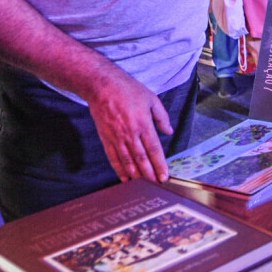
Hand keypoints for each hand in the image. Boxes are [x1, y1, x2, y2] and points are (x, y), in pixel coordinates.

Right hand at [84, 68, 172, 182]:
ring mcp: (117, 137)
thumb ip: (162, 117)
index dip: (160, 165)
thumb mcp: (152, 99)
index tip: (165, 176)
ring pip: (127, 161)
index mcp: (143, 124)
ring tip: (143, 185)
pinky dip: (119, 169)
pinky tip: (125, 178)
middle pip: (141, 159)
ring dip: (136, 175)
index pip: (154, 149)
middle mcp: (130, 134)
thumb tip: (169, 132)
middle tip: (156, 185)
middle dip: (150, 174)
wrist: (102, 86)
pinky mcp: (106, 138)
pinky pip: (113, 158)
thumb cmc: (128, 90)